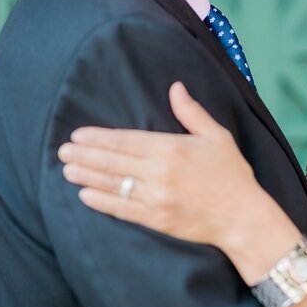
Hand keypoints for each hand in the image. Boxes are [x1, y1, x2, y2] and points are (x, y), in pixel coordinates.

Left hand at [60, 84, 270, 253]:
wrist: (243, 216)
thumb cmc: (232, 174)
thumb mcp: (217, 137)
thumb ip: (192, 112)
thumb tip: (175, 87)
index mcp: (172, 148)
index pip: (126, 141)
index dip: (99, 138)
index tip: (78, 135)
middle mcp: (159, 172)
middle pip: (113, 161)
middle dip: (85, 155)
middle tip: (63, 152)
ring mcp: (156, 197)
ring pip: (113, 183)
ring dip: (86, 176)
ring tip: (67, 170)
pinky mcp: (156, 219)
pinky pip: (121, 208)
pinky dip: (101, 201)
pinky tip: (85, 195)